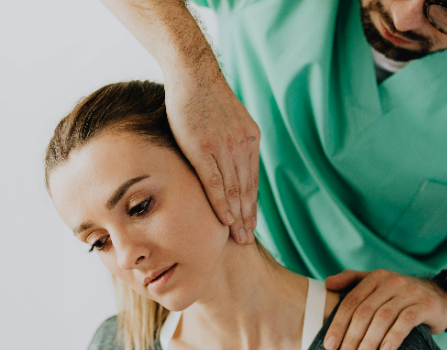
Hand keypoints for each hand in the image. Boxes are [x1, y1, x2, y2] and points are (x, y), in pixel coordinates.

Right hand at [165, 60, 259, 244]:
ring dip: (238, 217)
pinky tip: (226, 220)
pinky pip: (216, 183)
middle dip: (249, 217)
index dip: (253, 204)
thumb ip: (233, 140)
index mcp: (250, 139)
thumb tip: (229, 160)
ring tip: (240, 237)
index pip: (253, 180)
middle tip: (249, 240)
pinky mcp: (204, 149)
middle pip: (248, 190)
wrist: (193, 74)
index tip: (252, 223)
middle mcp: (242, 146)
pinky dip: (222, 204)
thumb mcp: (230, 119)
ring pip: (235, 191)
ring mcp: (224, 148)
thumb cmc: (205, 96)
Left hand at [323, 269, 446, 349]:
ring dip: (369, 341)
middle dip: (351, 337)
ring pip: (382, 318)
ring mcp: (409, 292)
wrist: (443, 297)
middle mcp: (391, 281)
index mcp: (376, 277)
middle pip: (364, 311)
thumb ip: (353, 282)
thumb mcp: (379, 284)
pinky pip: (405, 321)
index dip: (338, 324)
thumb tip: (327, 284)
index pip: (351, 301)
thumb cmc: (403, 296)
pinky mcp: (425, 305)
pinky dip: (393, 337)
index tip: (329, 344)